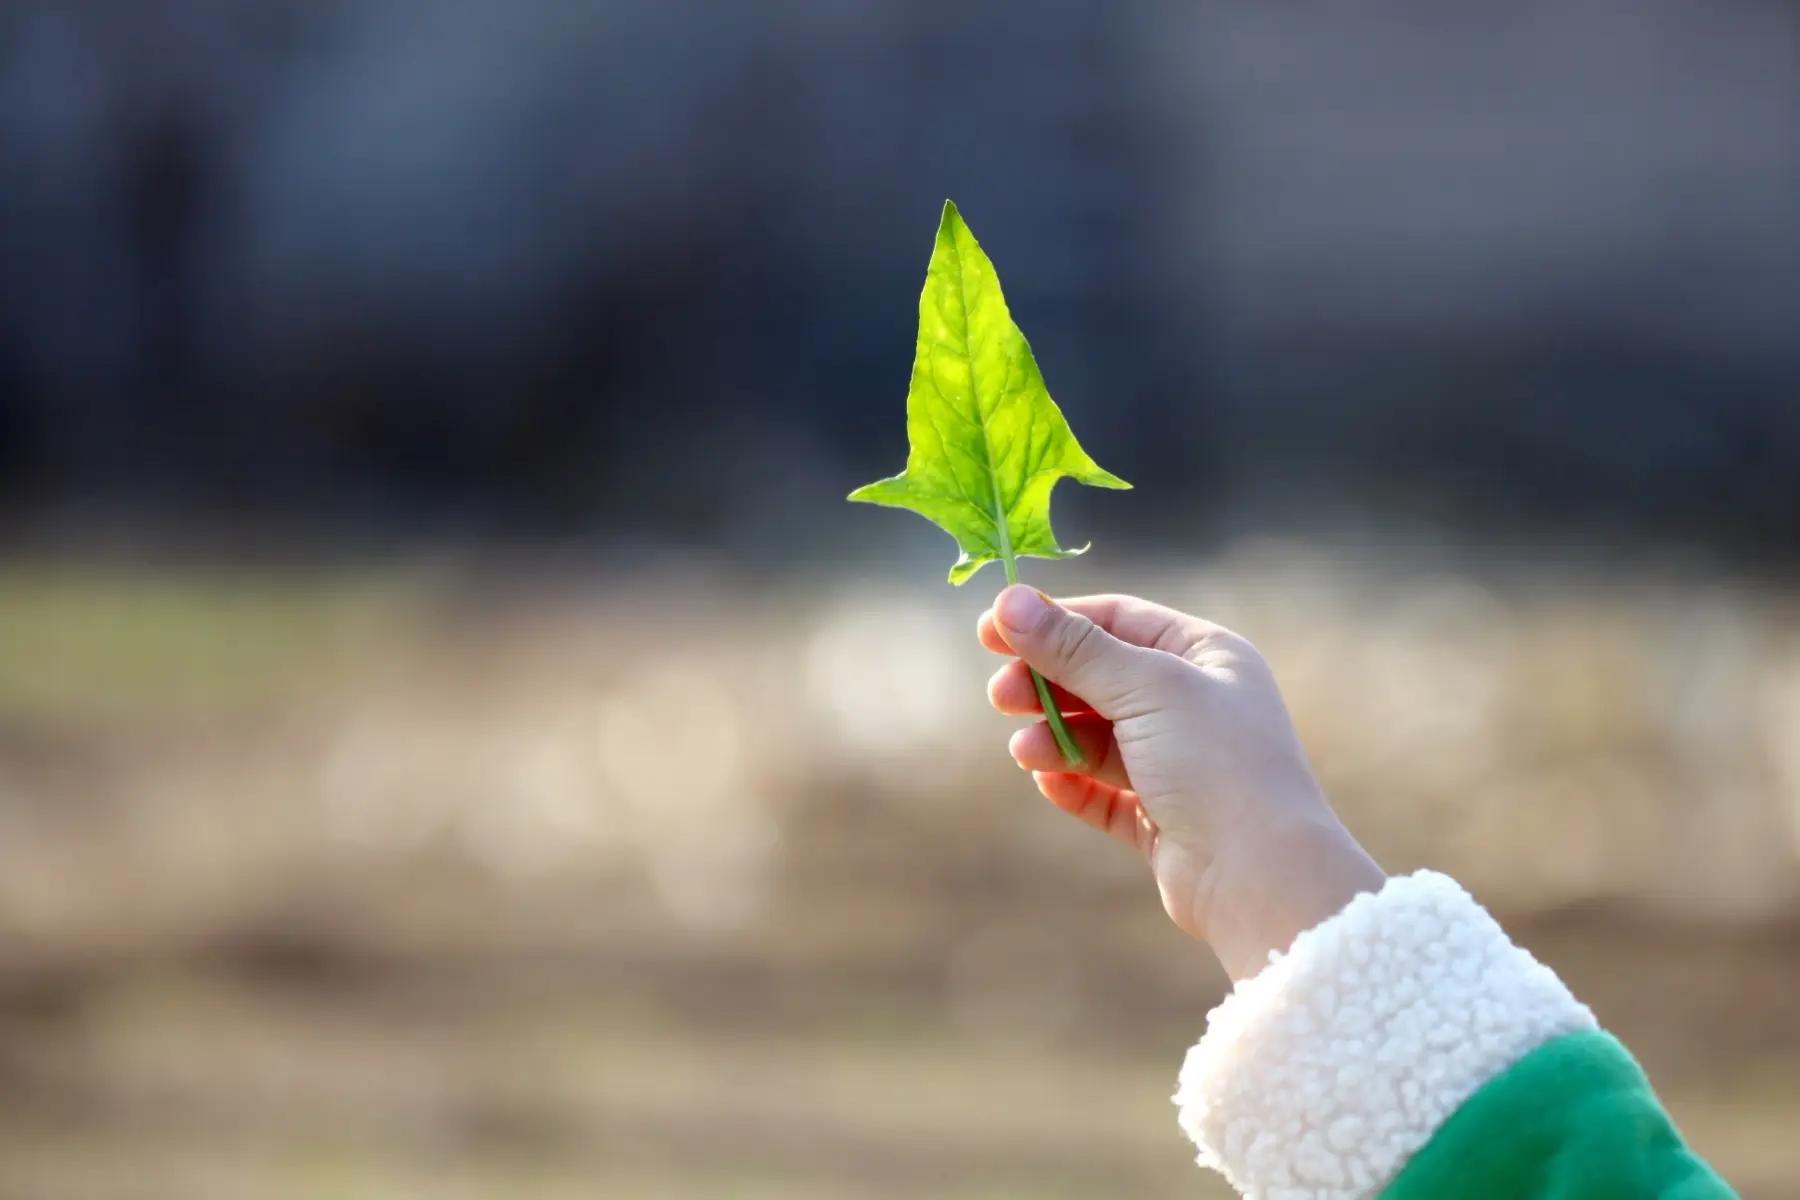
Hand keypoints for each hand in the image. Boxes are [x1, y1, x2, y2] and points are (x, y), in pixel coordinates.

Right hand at [980, 586, 1384, 980]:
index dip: (1052, 621)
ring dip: (1055, 738)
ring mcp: (1181, 764)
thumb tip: (1008, 600)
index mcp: (1207, 656)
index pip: (1116, 620)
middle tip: (1000, 695)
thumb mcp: (1145, 688)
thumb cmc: (1217, 765)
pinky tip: (1048, 782)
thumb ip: (1074, 648)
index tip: (990, 630)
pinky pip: (1105, 792)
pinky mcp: (1165, 819)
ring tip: (1025, 752)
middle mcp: (1197, 705)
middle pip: (1101, 678)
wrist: (1262, 878)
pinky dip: (1073, 784)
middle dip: (1047, 684)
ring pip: (1098, 737)